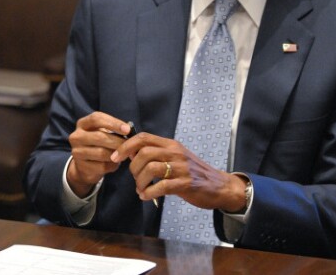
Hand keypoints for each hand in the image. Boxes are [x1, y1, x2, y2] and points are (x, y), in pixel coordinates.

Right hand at [66, 112, 133, 196]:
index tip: (127, 129)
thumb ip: (113, 130)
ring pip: (101, 153)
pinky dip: (112, 165)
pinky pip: (102, 166)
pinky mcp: (81, 166)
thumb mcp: (102, 133)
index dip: (113, 123)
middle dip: (118, 141)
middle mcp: (76, 136)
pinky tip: (115, 163)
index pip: (96, 119)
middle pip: (99, 137)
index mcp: (82, 123)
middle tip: (130, 145)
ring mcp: (76, 152)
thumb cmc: (98, 144)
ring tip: (124, 154)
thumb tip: (130, 131)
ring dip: (116, 154)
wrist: (84, 164)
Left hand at [111, 133, 247, 211]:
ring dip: (140, 181)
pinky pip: (162, 186)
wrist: (220, 186)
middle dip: (132, 167)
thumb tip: (129, 153)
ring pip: (151, 168)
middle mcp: (176, 152)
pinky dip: (149, 192)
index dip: (125, 146)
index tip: (115, 157)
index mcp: (170, 144)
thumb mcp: (175, 157)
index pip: (143, 137)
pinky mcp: (187, 183)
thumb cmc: (192, 172)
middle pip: (144, 153)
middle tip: (134, 178)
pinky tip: (147, 196)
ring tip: (140, 189)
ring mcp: (182, 167)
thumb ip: (155, 154)